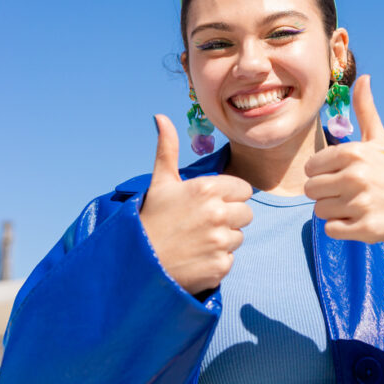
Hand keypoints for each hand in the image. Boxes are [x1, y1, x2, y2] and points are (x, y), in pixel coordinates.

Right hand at [140, 115, 253, 294]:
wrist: (136, 264)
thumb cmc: (150, 219)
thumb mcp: (160, 182)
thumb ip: (167, 148)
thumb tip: (160, 116)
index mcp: (207, 189)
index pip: (243, 189)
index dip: (228, 196)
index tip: (209, 204)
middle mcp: (217, 214)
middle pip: (246, 214)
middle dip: (229, 218)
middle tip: (202, 224)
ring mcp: (220, 242)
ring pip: (239, 237)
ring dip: (223, 240)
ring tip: (196, 241)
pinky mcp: (220, 267)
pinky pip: (230, 259)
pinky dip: (216, 261)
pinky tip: (195, 258)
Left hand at [304, 76, 383, 281]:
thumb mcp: (380, 140)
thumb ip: (365, 110)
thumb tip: (363, 77)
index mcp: (353, 152)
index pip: (310, 167)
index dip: (323, 174)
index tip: (342, 176)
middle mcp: (355, 176)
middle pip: (311, 190)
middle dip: (326, 194)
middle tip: (349, 193)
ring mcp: (360, 203)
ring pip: (319, 211)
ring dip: (334, 211)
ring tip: (356, 206)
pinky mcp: (365, 228)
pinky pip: (331, 229)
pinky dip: (341, 228)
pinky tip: (360, 220)